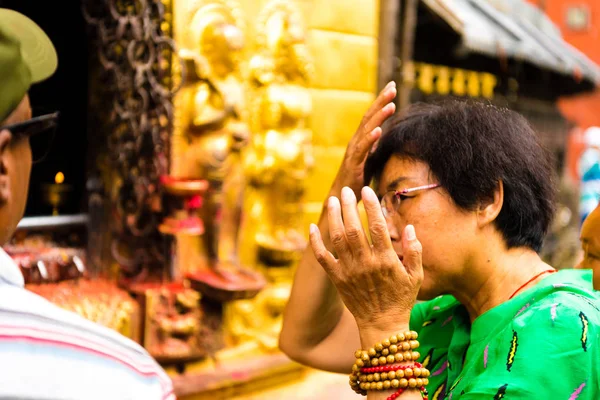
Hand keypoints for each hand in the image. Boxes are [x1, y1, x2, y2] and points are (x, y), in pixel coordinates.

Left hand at [309, 186, 422, 333]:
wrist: (381, 324)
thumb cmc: (401, 298)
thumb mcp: (416, 276)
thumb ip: (415, 251)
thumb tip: (409, 227)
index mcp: (386, 260)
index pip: (377, 227)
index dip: (371, 206)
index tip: (367, 191)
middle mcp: (365, 263)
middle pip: (354, 229)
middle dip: (348, 206)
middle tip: (346, 190)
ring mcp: (349, 270)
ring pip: (337, 239)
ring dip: (333, 218)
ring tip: (331, 200)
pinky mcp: (337, 278)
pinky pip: (322, 257)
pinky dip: (315, 242)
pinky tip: (312, 228)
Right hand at [331, 82, 396, 197]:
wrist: (342, 197)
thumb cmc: (356, 179)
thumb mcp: (369, 159)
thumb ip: (374, 146)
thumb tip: (384, 135)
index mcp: (361, 140)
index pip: (372, 116)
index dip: (381, 101)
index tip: (392, 87)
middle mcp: (356, 141)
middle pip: (369, 117)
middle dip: (381, 101)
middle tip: (392, 87)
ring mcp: (353, 151)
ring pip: (367, 129)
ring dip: (379, 116)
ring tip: (391, 104)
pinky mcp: (353, 163)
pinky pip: (362, 149)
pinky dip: (371, 139)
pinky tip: (379, 130)